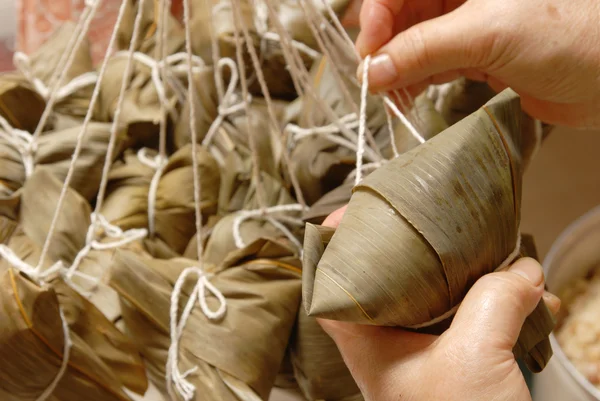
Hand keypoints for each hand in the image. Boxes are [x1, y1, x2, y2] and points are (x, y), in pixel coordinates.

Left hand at [318, 207, 560, 400]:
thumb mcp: (472, 357)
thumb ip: (493, 301)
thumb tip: (519, 268)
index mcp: (370, 344)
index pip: (333, 285)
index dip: (337, 247)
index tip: (353, 213)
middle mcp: (392, 347)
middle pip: (390, 283)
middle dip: (417, 251)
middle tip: (434, 221)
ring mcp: (428, 358)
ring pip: (439, 301)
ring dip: (470, 278)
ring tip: (496, 256)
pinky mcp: (462, 369)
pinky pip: (476, 324)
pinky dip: (501, 307)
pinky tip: (529, 301)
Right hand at [344, 0, 599, 127]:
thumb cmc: (570, 33)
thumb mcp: (487, 33)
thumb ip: (423, 50)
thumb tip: (372, 71)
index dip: (377, 18)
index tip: (368, 56)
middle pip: (403, 16)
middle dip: (385, 49)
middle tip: (374, 83)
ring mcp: (471, 25)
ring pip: (417, 43)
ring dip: (399, 70)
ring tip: (391, 98)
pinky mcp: (480, 55)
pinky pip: (435, 64)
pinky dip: (418, 81)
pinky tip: (409, 96)